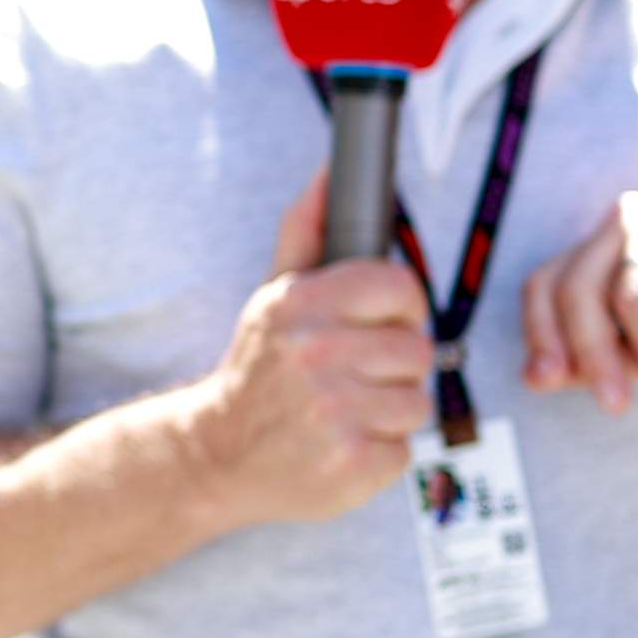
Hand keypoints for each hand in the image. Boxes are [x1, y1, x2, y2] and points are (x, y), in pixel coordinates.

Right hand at [186, 176, 434, 526]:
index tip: (380, 322)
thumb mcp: (274, 298)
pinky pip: (406, 446)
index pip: (398, 286)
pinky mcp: (351, 463)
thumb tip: (328, 173)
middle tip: (356, 374)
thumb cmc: (261, 371)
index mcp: (299, 304)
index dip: (400, 306)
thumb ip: (306, 232)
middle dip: (394, 364)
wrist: (218, 455)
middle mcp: (314, 354)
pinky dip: (381, 449)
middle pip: (416, 347)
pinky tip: (344, 442)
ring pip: (418, 399)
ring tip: (349, 410)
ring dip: (390, 409)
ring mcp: (334, 412)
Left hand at [518, 192, 637, 412]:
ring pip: (631, 295)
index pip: (545, 285)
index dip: (540, 333)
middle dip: (594, 356)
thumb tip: (534, 378)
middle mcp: (622, 225)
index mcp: (599, 251)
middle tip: (616, 406)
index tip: (547, 381)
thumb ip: (595, 359)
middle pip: (578, 291)